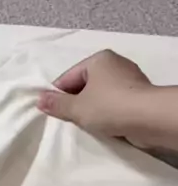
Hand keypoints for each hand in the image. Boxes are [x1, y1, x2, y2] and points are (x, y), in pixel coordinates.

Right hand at [37, 49, 155, 146]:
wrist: (148, 118)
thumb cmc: (109, 106)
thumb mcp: (77, 107)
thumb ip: (57, 104)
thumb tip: (39, 100)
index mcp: (98, 59)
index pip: (69, 76)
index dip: (57, 94)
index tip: (50, 111)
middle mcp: (115, 64)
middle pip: (85, 84)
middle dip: (75, 102)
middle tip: (66, 121)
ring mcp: (129, 79)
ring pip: (100, 94)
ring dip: (91, 109)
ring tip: (84, 126)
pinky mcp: (138, 95)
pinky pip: (114, 103)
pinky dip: (106, 113)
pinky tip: (102, 126)